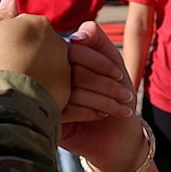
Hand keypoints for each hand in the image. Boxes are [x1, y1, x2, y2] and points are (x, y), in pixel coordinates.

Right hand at [0, 0, 71, 110]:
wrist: (4, 102)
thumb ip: (0, 15)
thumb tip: (10, 0)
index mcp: (38, 23)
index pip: (23, 26)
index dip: (7, 40)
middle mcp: (57, 42)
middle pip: (37, 45)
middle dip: (23, 54)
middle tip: (4, 70)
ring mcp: (64, 67)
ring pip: (46, 66)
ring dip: (33, 72)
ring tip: (13, 86)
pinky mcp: (65, 91)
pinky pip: (50, 87)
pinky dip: (39, 91)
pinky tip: (24, 97)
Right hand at [56, 20, 143, 168]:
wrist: (117, 134)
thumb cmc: (114, 92)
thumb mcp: (111, 60)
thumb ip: (97, 38)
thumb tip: (76, 37)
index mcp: (59, 58)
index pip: (73, 51)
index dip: (99, 62)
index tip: (120, 75)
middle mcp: (47, 76)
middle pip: (72, 71)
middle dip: (105, 83)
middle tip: (126, 94)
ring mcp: (45, 99)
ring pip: (69, 91)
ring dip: (102, 99)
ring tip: (122, 107)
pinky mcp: (46, 120)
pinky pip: (63, 110)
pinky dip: (88, 111)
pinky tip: (102, 115)